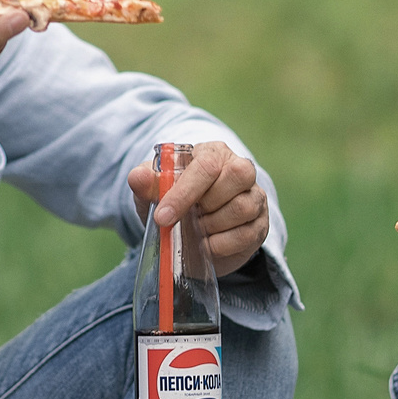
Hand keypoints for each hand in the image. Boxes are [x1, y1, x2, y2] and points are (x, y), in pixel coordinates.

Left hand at [126, 140, 269, 276]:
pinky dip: (221, 245)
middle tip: (187, 219)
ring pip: (243, 207)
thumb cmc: (174, 201)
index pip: (207, 164)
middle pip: (236, 176)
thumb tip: (137, 177)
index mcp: (214, 153)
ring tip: (196, 231)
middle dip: (205, 205)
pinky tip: (206, 245)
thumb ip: (146, 183)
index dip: (184, 192)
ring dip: (213, 226)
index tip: (163, 217)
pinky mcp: (260, 224)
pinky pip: (247, 234)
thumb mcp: (155, 193)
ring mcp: (255, 196)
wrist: (191, 232)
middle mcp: (241, 169)